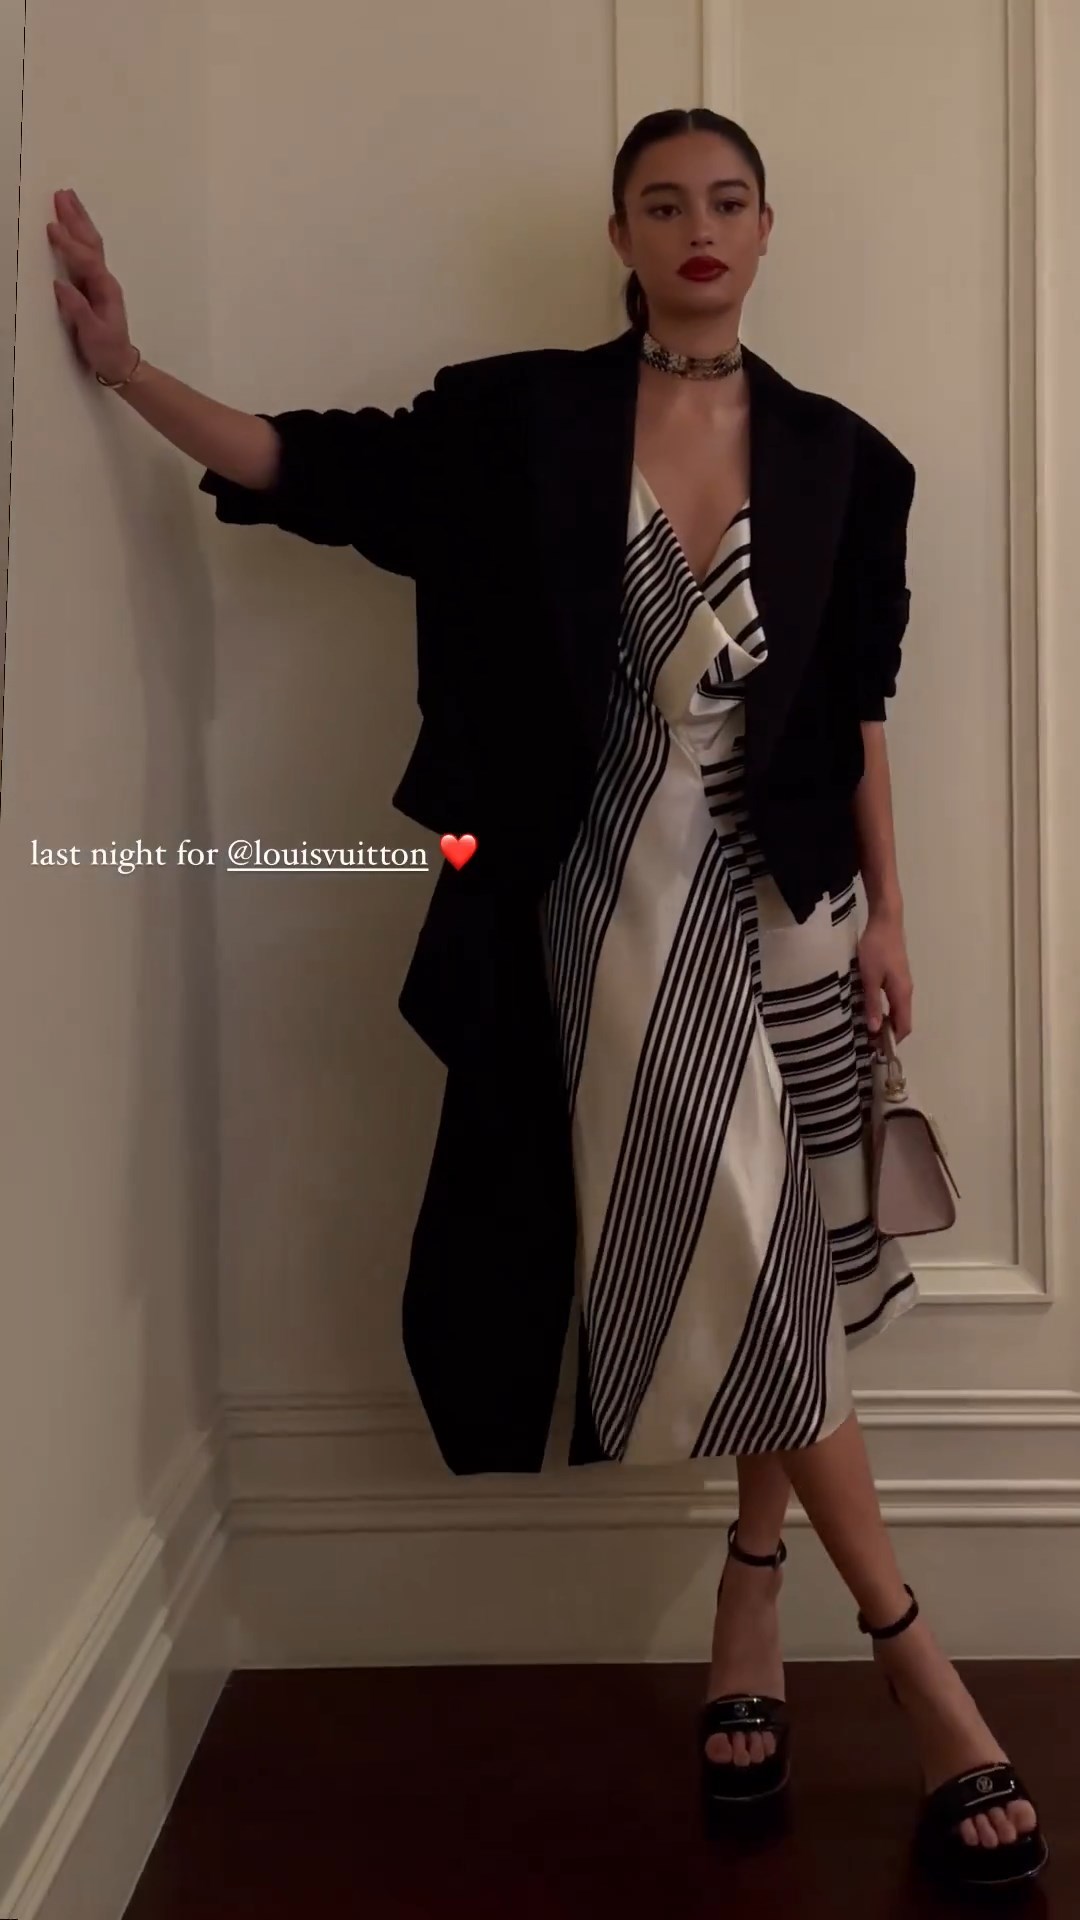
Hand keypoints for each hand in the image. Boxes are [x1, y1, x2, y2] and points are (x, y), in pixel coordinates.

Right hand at [47, 188, 135, 382]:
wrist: (121, 362)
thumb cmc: (106, 349)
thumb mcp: (91, 333)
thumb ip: (77, 309)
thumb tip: (60, 285)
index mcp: (105, 289)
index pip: (85, 260)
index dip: (68, 244)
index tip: (52, 228)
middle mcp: (105, 280)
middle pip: (91, 242)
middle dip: (76, 218)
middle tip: (62, 194)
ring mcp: (100, 280)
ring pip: (90, 244)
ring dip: (78, 221)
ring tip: (67, 199)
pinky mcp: (93, 284)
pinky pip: (85, 253)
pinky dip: (78, 236)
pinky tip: (72, 226)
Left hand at [858, 909, 912, 1042]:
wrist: (886, 921)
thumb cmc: (876, 949)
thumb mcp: (869, 978)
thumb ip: (871, 1003)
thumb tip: (874, 1029)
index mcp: (902, 994)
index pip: (903, 1026)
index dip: (892, 1041)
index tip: (876, 1049)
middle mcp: (907, 991)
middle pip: (902, 1020)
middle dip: (888, 1033)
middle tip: (868, 1040)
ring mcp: (903, 983)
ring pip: (898, 1010)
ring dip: (885, 1021)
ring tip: (867, 1027)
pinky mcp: (897, 976)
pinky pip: (894, 1000)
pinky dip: (885, 1010)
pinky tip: (870, 1008)